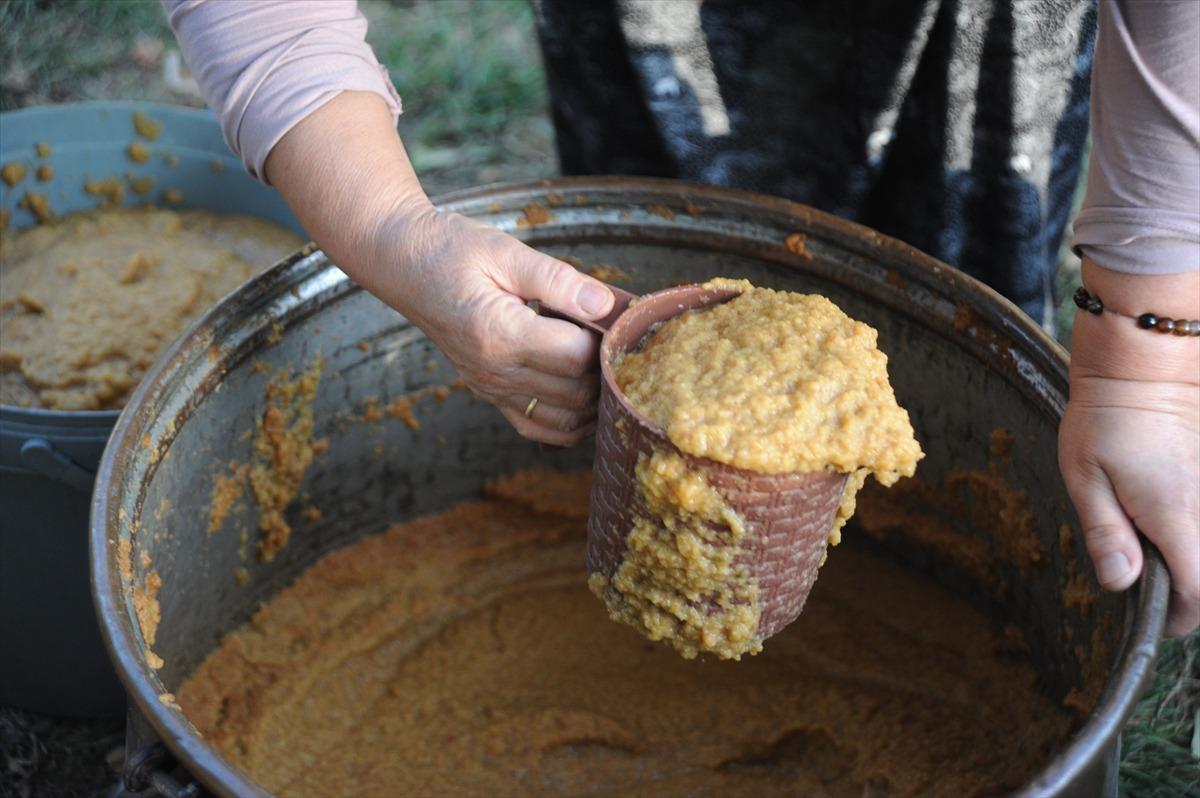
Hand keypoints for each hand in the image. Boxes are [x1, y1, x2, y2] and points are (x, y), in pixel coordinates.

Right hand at [262, 92, 613, 445]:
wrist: (403, 263)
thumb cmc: (451, 250)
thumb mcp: (506, 252)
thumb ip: (560, 282)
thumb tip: (607, 307)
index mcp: (499, 335)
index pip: (577, 357)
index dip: (605, 337)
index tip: (616, 314)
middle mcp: (493, 372)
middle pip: (577, 393)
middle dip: (604, 366)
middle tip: (613, 333)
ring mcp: (490, 388)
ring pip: (565, 421)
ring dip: (592, 397)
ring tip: (600, 359)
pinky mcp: (490, 393)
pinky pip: (538, 429)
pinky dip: (569, 421)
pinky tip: (582, 391)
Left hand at [1058, 260, 1199, 636]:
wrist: (1143, 369)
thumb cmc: (1106, 420)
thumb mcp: (1086, 479)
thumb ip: (1105, 534)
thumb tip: (1120, 583)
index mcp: (1177, 515)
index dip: (1178, 616)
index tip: (1150, 613)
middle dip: (1188, 592)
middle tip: (1144, 578)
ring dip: (1189, 562)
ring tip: (1149, 545)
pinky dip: (1189, 535)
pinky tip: (1160, 520)